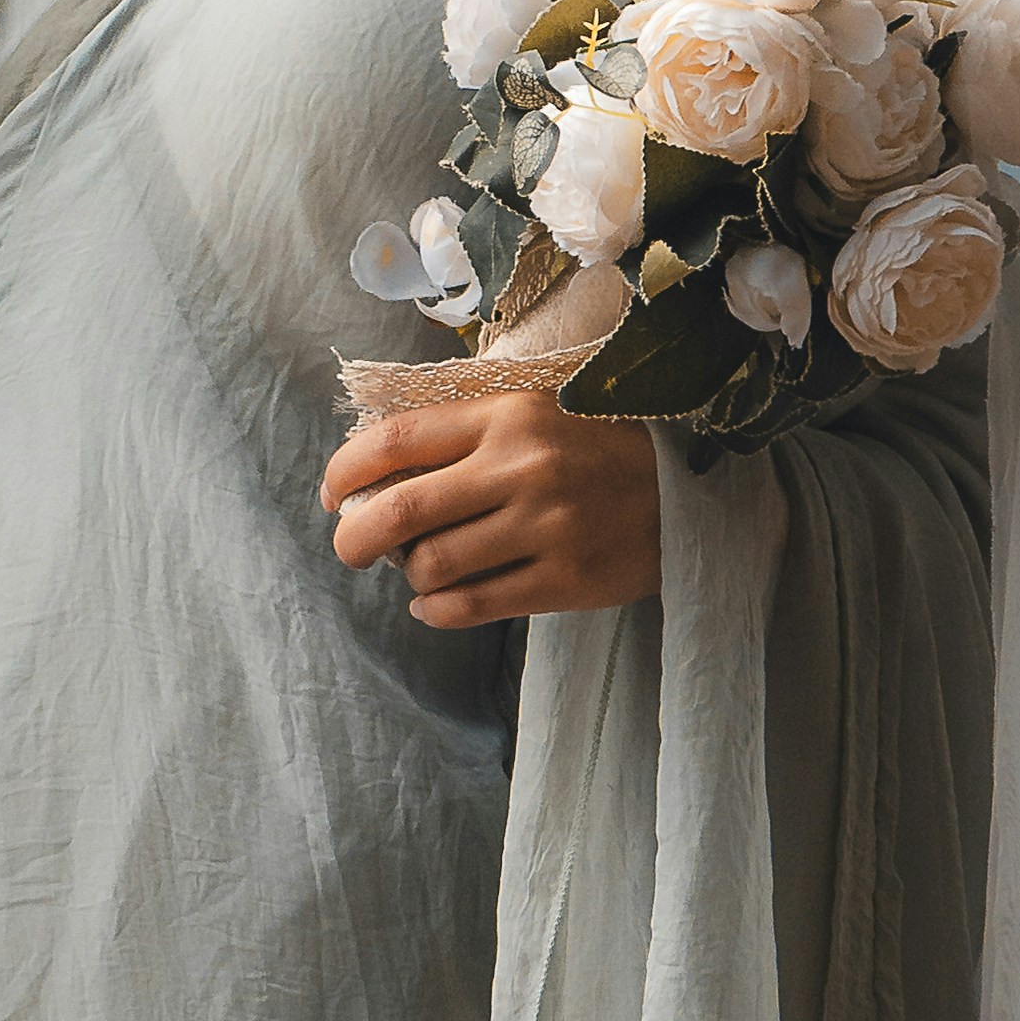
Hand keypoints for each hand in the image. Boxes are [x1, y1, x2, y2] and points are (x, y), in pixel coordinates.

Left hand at [320, 390, 660, 627]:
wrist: (687, 487)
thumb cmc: (592, 445)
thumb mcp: (531, 411)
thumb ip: (461, 430)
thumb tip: (372, 466)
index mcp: (505, 416)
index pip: (396, 439)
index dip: (345, 470)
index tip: (332, 494)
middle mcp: (521, 468)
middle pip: (401, 509)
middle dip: (355, 538)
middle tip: (349, 549)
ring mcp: (546, 527)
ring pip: (434, 564)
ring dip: (408, 574)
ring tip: (414, 571)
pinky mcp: (567, 579)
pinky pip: (474, 605)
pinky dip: (437, 609)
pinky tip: (434, 603)